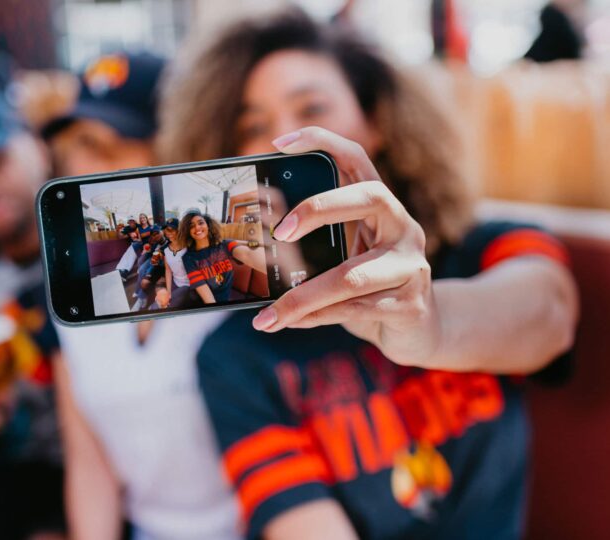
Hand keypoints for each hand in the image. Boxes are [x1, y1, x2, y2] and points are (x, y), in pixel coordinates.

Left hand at [253, 127, 439, 365]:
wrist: (418, 330)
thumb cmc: (369, 287)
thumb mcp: (344, 258)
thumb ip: (316, 246)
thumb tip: (254, 248)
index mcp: (382, 208)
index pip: (356, 159)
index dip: (322, 141)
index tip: (279, 143)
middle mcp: (404, 228)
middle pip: (369, 197)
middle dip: (321, 208)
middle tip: (280, 231)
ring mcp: (412, 266)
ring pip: (352, 275)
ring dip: (303, 297)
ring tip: (270, 314)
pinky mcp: (412, 304)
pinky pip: (356, 310)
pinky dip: (318, 318)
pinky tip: (292, 323)